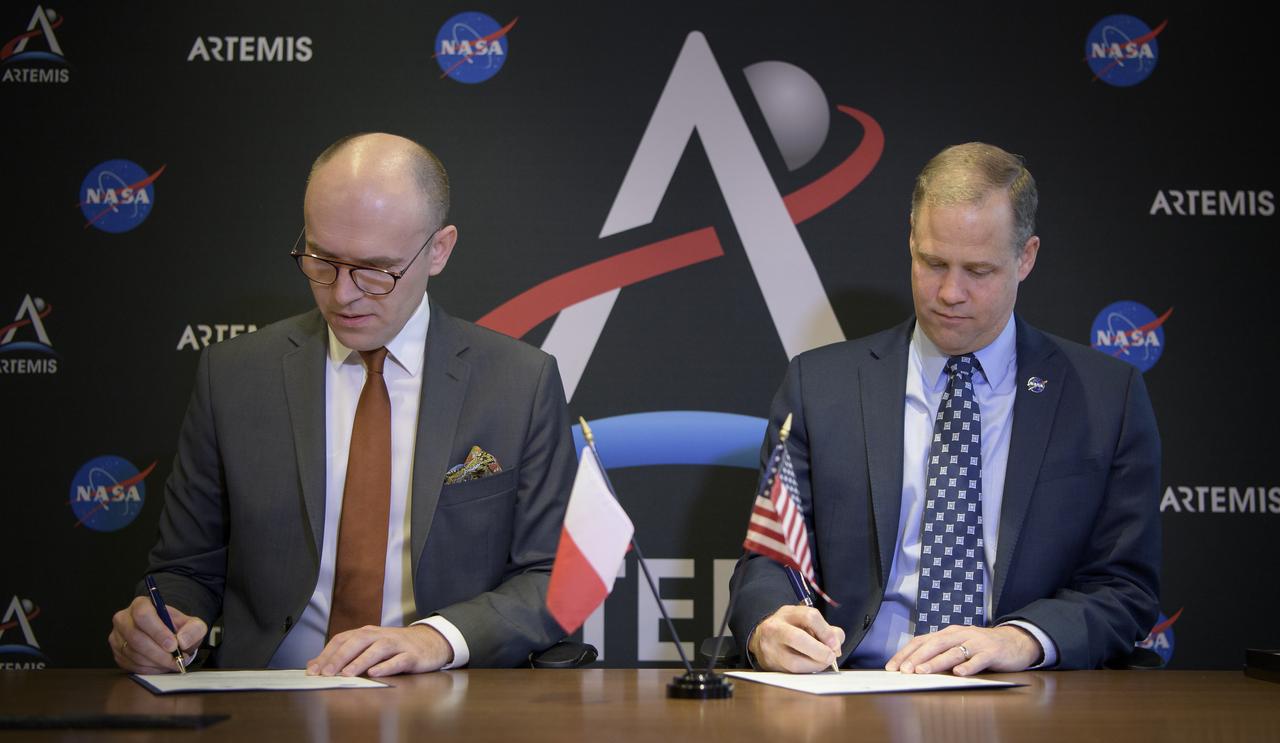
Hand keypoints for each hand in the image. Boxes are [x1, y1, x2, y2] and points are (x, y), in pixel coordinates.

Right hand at [109, 596, 205, 673]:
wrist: (169, 637)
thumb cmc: (178, 628)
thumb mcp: (193, 625)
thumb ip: (194, 629)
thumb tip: (183, 641)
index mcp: (141, 604)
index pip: (143, 614)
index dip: (157, 631)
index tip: (173, 645)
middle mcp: (124, 619)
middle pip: (136, 637)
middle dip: (158, 652)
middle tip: (175, 660)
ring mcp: (118, 637)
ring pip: (133, 653)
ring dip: (155, 662)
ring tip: (172, 663)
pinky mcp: (117, 653)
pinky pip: (131, 665)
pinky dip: (149, 669)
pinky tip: (161, 666)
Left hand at [306, 624, 453, 677]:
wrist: (431, 642)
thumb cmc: (396, 647)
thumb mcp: (370, 647)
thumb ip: (344, 654)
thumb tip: (314, 664)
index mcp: (367, 633)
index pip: (343, 639)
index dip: (327, 654)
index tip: (313, 670)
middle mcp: (380, 635)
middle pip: (358, 641)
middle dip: (340, 657)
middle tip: (326, 673)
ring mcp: (397, 644)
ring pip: (377, 649)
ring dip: (361, 661)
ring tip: (347, 674)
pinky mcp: (412, 655)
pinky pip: (399, 660)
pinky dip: (386, 666)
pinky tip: (375, 673)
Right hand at [747, 605, 844, 672]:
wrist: (762, 639)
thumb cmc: (790, 629)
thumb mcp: (806, 622)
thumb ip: (827, 631)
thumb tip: (836, 647)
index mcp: (788, 613)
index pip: (810, 617)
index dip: (826, 632)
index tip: (835, 644)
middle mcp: (775, 628)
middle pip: (797, 638)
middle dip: (819, 651)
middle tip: (831, 657)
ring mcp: (769, 647)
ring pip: (793, 662)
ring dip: (814, 665)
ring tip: (821, 663)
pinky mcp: (769, 664)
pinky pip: (791, 673)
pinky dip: (806, 671)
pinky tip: (811, 666)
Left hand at [886, 624, 1039, 675]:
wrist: (1015, 642)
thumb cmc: (981, 646)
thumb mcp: (958, 647)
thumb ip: (940, 655)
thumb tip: (915, 669)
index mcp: (948, 633)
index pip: (922, 641)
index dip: (906, 653)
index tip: (892, 667)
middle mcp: (960, 634)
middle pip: (934, 644)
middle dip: (917, 658)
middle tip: (904, 670)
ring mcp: (976, 642)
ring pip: (953, 652)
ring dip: (936, 662)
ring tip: (923, 671)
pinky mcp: (991, 653)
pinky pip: (978, 660)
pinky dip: (968, 666)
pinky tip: (959, 673)